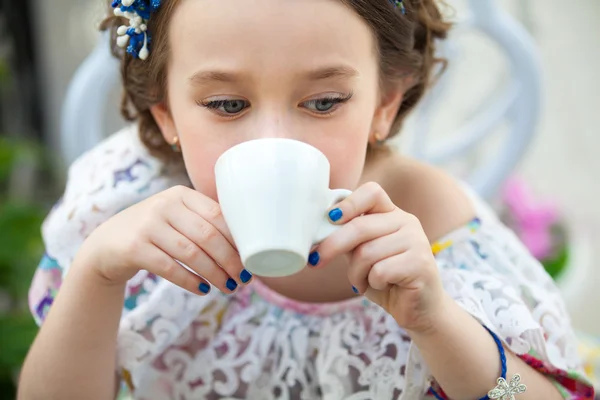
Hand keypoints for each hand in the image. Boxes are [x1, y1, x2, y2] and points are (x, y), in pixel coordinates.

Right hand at [76, 185, 249, 294]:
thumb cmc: (155, 232)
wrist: (107, 244)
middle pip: (207, 235)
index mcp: (181, 194)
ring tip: (229, 287)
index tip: (252, 258)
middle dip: (230, 260)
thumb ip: (203, 222)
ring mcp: (147, 225)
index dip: (237, 239)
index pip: (218, 214)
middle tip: (244, 279)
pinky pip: (170, 268)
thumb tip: (247, 246)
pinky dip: (191, 281)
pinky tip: (203, 290)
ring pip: (191, 254)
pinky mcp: (134, 248)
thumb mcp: (176, 217)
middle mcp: (164, 205)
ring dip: (214, 274)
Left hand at [311, 182, 445, 332]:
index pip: (371, 192)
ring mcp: (417, 241)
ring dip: (355, 273)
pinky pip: (380, 271)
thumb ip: (349, 238)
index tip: (330, 219)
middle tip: (316, 261)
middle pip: (360, 226)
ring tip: (362, 282)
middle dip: (332, 245)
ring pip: (366, 252)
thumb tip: (318, 230)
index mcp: (392, 213)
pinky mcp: (420, 264)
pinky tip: (381, 286)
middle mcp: (407, 222)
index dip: (348, 204)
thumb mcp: (363, 253)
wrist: (419, 308)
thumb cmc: (386, 279)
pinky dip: (372, 283)